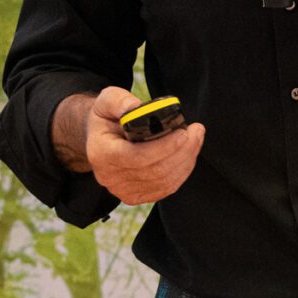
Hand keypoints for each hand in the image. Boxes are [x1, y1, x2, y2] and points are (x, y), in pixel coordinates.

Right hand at [56, 86, 205, 205]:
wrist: (101, 138)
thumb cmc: (106, 118)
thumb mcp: (107, 100)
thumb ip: (120, 101)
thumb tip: (138, 108)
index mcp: (101, 154)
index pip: (138, 157)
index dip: (165, 147)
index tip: (183, 132)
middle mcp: (110, 177)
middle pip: (156, 171)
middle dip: (183, 152)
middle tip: (196, 132)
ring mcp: (122, 191)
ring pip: (164, 182)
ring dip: (186, 161)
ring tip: (195, 139)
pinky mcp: (135, 197)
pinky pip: (165, 189)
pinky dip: (181, 172)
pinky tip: (187, 156)